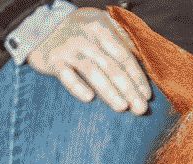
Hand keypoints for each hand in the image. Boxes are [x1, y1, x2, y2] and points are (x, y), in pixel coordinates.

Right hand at [27, 8, 151, 113]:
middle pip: (112, 66)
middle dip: (129, 90)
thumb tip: (149, 64)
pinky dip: (77, 86)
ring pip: (92, 72)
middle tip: (140, 109)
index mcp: (101, 26)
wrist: (43, 30)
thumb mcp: (103, 29)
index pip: (124, 55)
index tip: (147, 96)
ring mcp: (67, 47)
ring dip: (109, 91)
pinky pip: (66, 75)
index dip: (138, 77)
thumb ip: (124, 42)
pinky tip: (89, 98)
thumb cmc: (83, 35)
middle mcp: (84, 35)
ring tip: (122, 107)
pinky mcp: (53, 60)